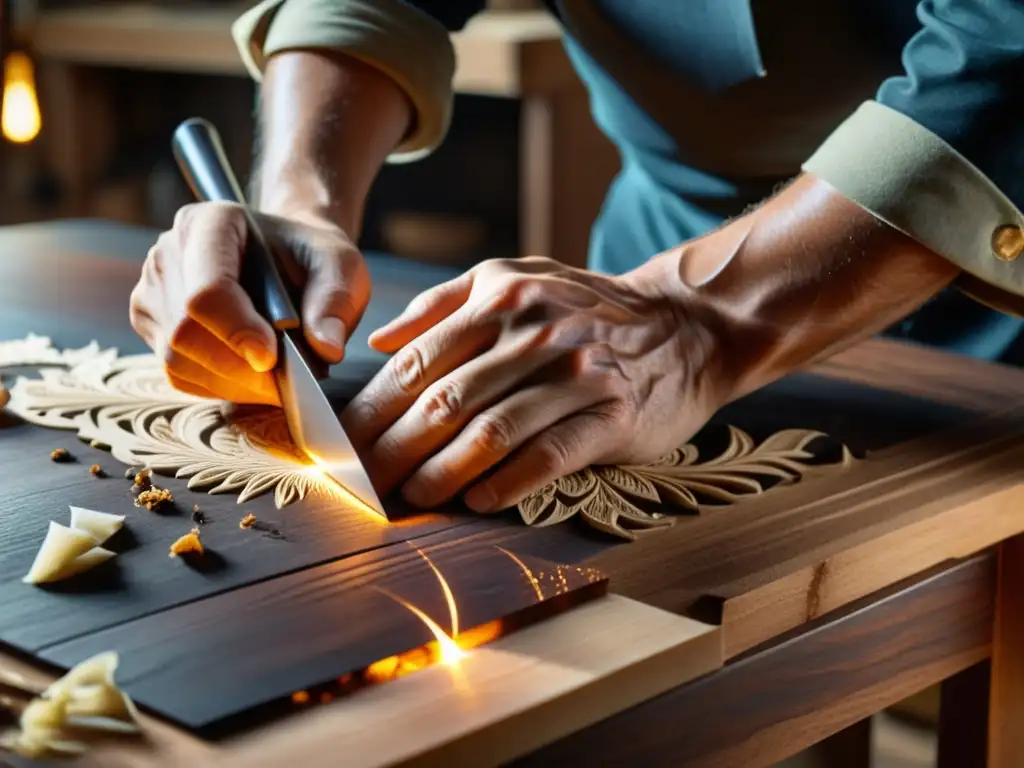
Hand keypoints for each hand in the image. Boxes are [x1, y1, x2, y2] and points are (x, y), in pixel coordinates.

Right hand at [130, 202, 369, 404]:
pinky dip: (219, 386)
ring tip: (273, 379)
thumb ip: (335, 301)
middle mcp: (169, 253)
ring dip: (231, 383)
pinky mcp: (152, 325)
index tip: (272, 359)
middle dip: (239, 369)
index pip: (206, 290)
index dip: (237, 332)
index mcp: (210, 224)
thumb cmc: (311, 258)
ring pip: (176, 360)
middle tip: (285, 381)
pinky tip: (251, 378)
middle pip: (185, 333)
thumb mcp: (340, 266)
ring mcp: (153, 290)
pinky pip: (177, 374)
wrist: (289, 258)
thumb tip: (326, 349)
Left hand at [342, 256, 723, 511]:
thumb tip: (379, 342)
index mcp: (500, 297)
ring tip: (413, 497)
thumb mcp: (517, 277)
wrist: (685, 325)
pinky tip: (477, 501)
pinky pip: (548, 455)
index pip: (418, 363)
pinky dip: (508, 482)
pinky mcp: (612, 416)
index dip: (374, 411)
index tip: (346, 447)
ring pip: (492, 431)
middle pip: (445, 401)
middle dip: (396, 451)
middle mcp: (535, 332)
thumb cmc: (586, 307)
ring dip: (443, 473)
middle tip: (367, 487)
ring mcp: (577, 375)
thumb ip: (445, 303)